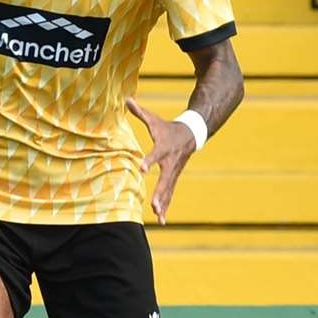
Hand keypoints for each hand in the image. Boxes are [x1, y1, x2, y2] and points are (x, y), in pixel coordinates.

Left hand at [126, 97, 196, 225]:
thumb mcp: (155, 119)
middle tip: (153, 204)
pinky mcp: (174, 177)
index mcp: (164, 147)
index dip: (149, 160)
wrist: (192, 133)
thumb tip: (126, 98)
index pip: (156, 154)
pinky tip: (161, 219)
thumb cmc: (168, 128)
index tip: (142, 168)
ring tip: (157, 216)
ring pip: (169, 190)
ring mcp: (174, 171)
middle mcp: (171, 162)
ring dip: (163, 203)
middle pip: (165, 179)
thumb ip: (140, 111)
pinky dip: (166, 206)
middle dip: (160, 192)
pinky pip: (170, 193)